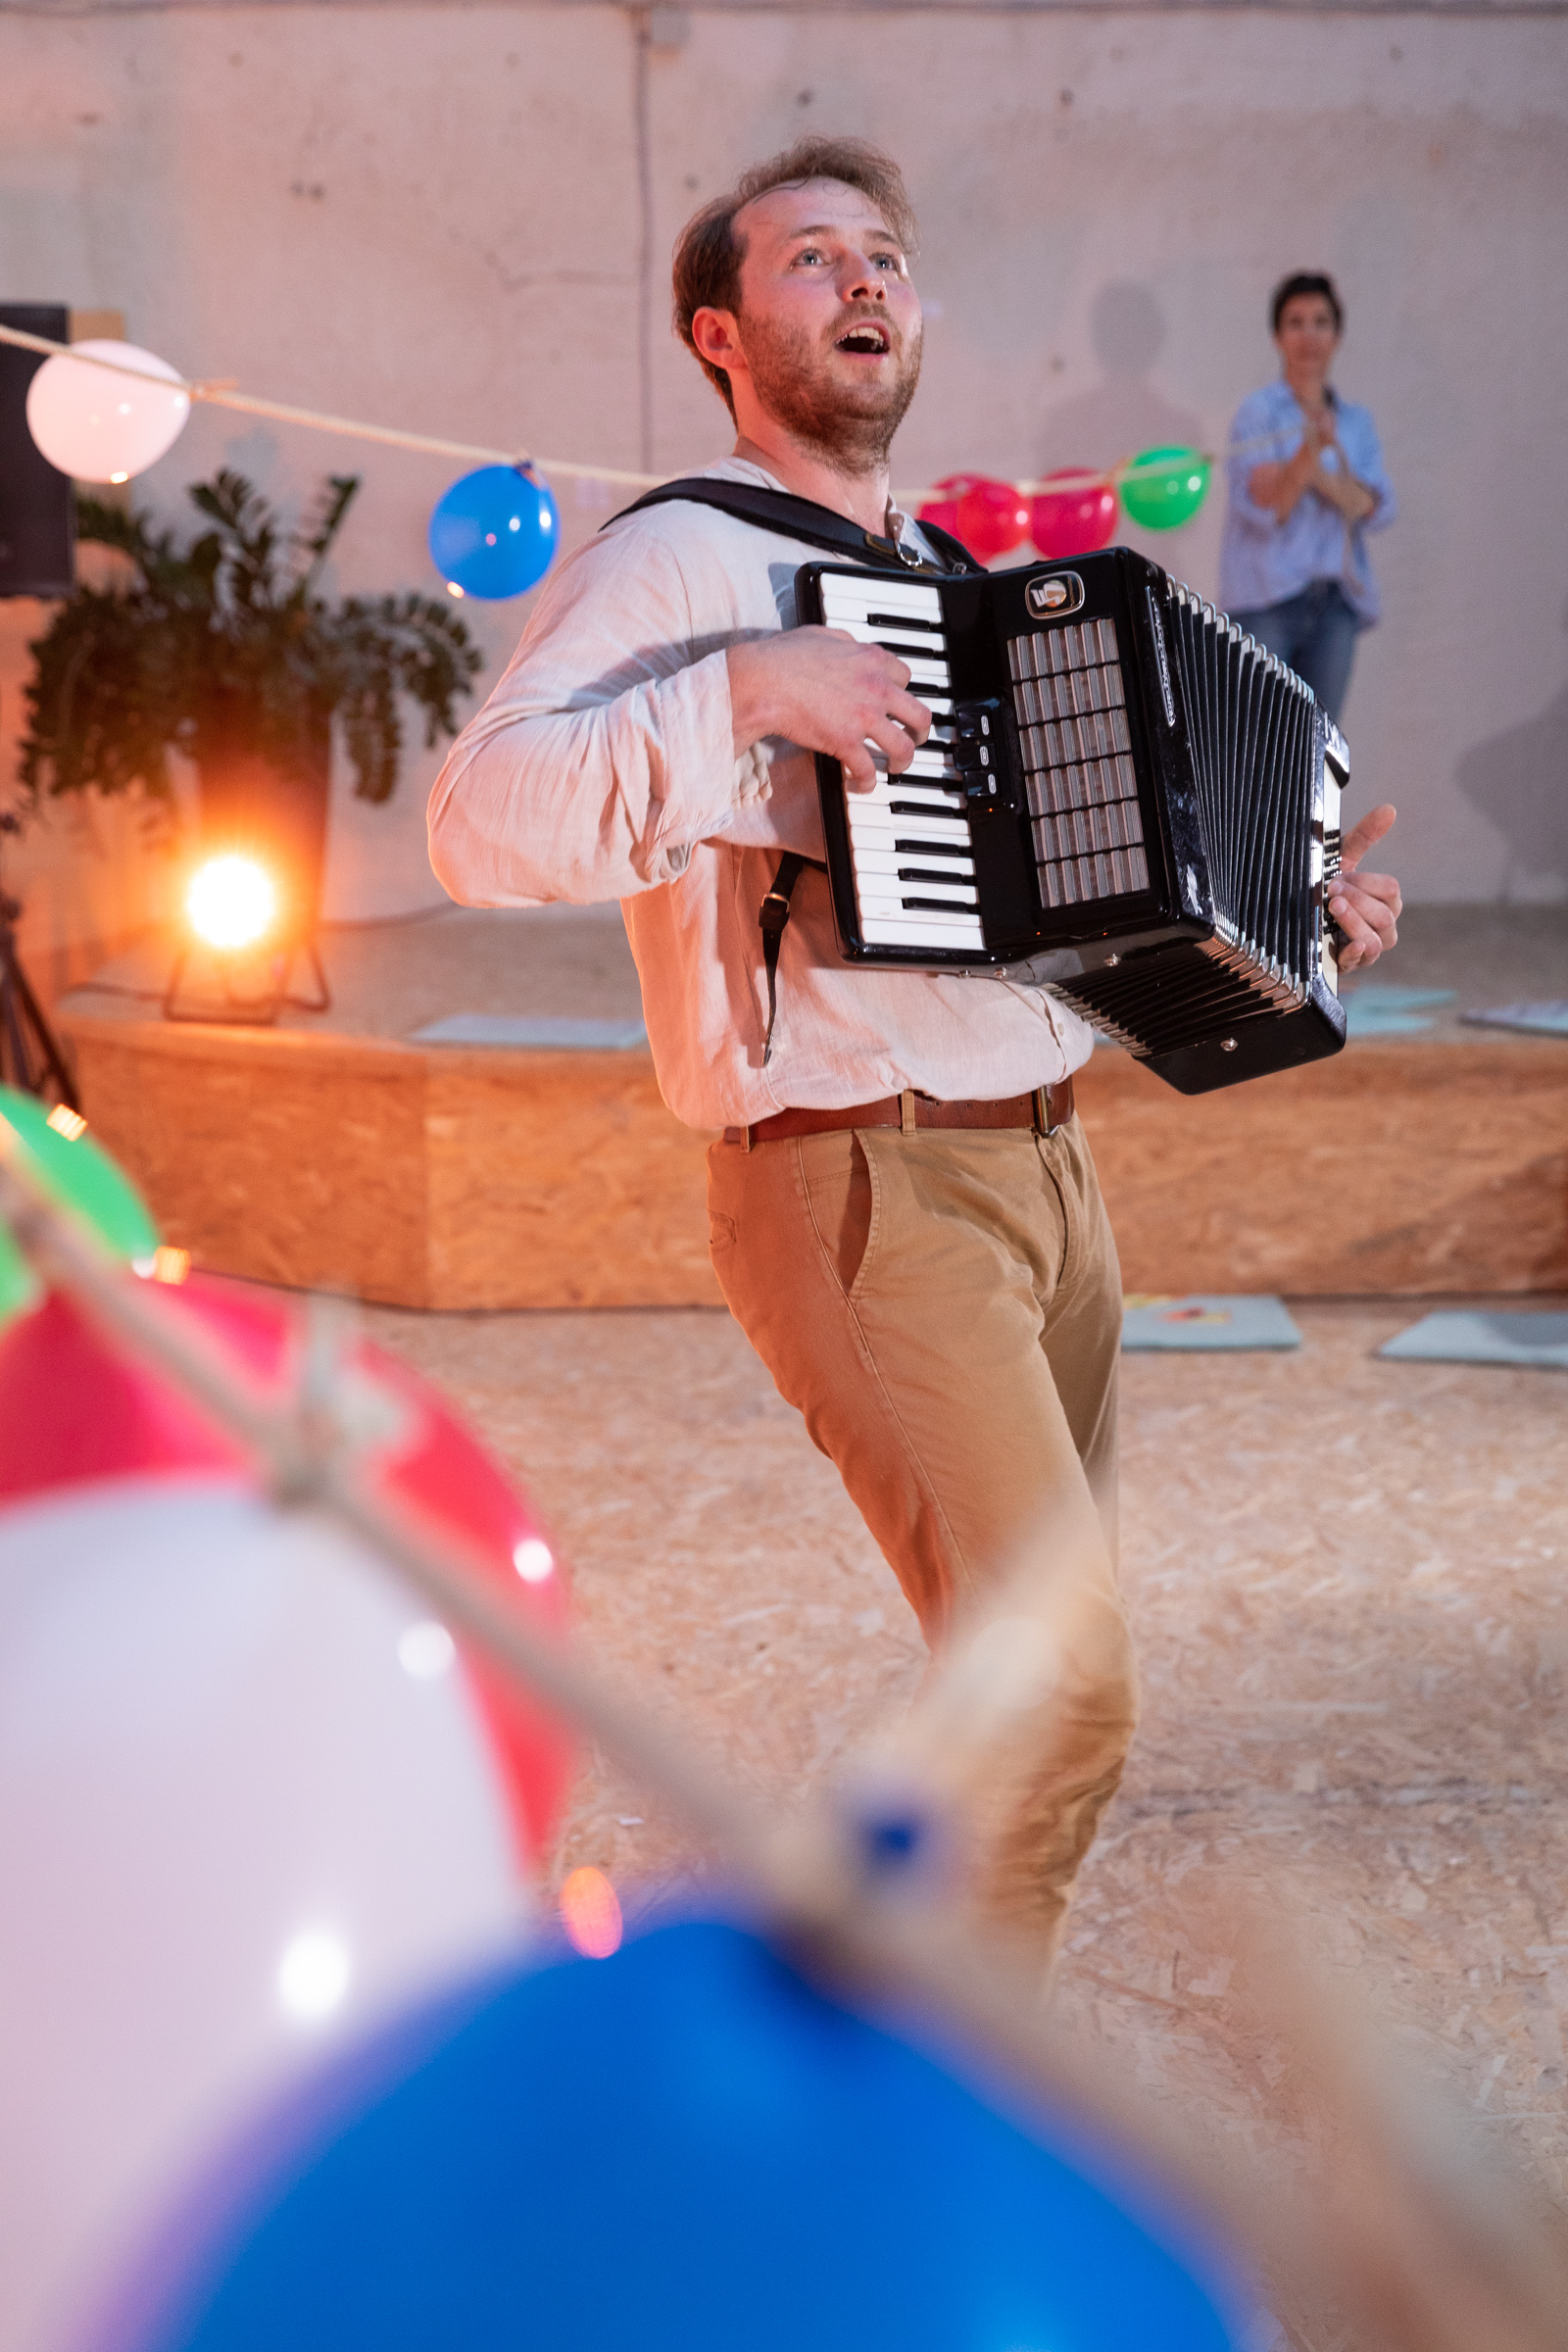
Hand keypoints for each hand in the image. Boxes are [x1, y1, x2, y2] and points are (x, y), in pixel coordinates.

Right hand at [728, 628, 930, 789]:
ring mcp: (864, 717)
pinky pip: (867, 770)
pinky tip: (860, 784)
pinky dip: (866, 783)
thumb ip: (846, 643)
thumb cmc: (784, 657)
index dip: (901, 692)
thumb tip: (851, 650)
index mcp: (872, 660)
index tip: (896, 703)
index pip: (905, 677)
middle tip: (913, 738)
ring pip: (903, 747)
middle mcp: (876, 688)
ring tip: (894, 768)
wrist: (764, 681)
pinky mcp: (846, 742)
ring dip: (903, 762)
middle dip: (920, 732)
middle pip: (919, 715)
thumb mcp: (824, 635)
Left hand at [1330, 802, 1400, 972]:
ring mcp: (1370, 948)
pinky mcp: (1351, 965)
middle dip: (1357, 900)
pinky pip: (1363, 962)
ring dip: (1354, 922)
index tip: (1338, 875)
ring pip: (1376, 940)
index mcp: (1385, 901)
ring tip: (1332, 908)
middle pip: (1385, 915)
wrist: (1295, 916)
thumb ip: (1365, 836)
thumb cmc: (1326, 886)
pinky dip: (1355, 953)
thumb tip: (1389, 809)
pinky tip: (1344, 946)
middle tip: (1331, 891)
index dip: (1365, 882)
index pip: (1390, 890)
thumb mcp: (1341, 860)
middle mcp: (1384, 926)